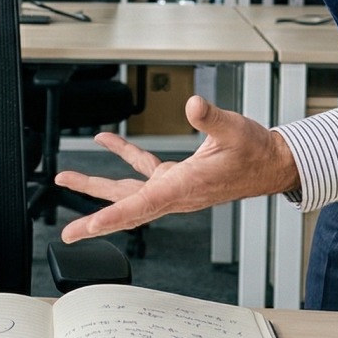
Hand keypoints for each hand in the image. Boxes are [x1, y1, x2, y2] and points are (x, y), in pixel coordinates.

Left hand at [55, 96, 300, 242]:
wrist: (270, 164)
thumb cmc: (256, 153)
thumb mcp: (235, 130)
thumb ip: (211, 118)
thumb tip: (192, 104)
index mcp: (184, 187)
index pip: (140, 206)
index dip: (110, 218)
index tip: (85, 228)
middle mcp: (174, 193)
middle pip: (126, 209)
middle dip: (94, 221)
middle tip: (68, 233)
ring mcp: (172, 187)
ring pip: (127, 191)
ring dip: (96, 185)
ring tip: (67, 177)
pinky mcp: (174, 177)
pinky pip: (142, 168)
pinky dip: (122, 155)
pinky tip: (107, 140)